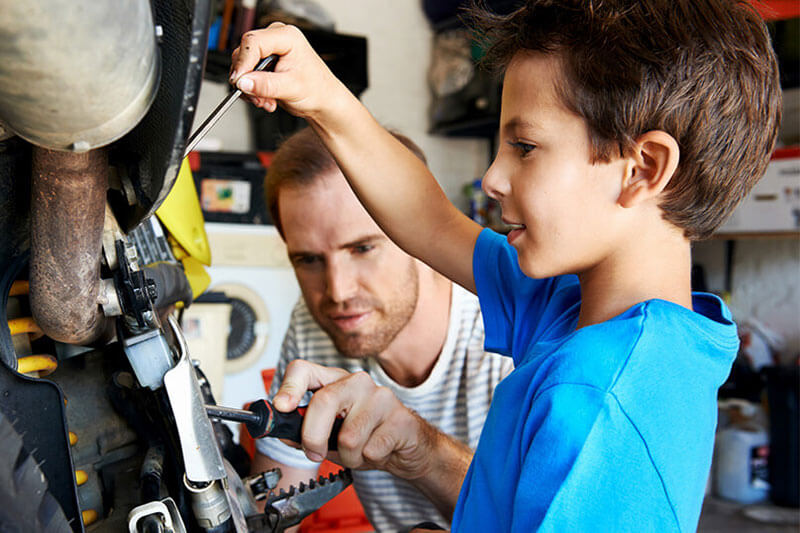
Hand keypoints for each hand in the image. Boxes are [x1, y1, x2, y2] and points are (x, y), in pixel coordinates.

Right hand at [229, 22, 346, 116]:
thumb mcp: (291, 88)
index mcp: (287, 36)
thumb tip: (243, 82)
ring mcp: (269, 51)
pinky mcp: (264, 64)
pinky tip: (266, 98)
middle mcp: (276, 39)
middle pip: (244, 53)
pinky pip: (246, 74)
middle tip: (258, 97)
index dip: (243, 62)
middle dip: (248, 79)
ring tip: (267, 101)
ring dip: (250, 88)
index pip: (253, 42)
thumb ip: (266, 85)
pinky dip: (252, 89)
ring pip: (243, 65)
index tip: (239, 81)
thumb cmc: (317, 89)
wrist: (322, 100)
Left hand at [273, 360, 440, 480]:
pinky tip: (379, 452)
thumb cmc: (367, 436)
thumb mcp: (330, 435)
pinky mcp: (400, 419)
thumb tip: (281, 433)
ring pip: (349, 437)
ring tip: (359, 452)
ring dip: (349, 457)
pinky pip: (371, 450)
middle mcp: (358, 382)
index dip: (289, 388)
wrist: (407, 447)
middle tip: (315, 452)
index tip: (281, 408)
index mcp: (335, 382)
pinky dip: (370, 460)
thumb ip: (304, 432)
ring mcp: (381, 397)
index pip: (304, 370)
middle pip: (324, 401)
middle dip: (313, 436)